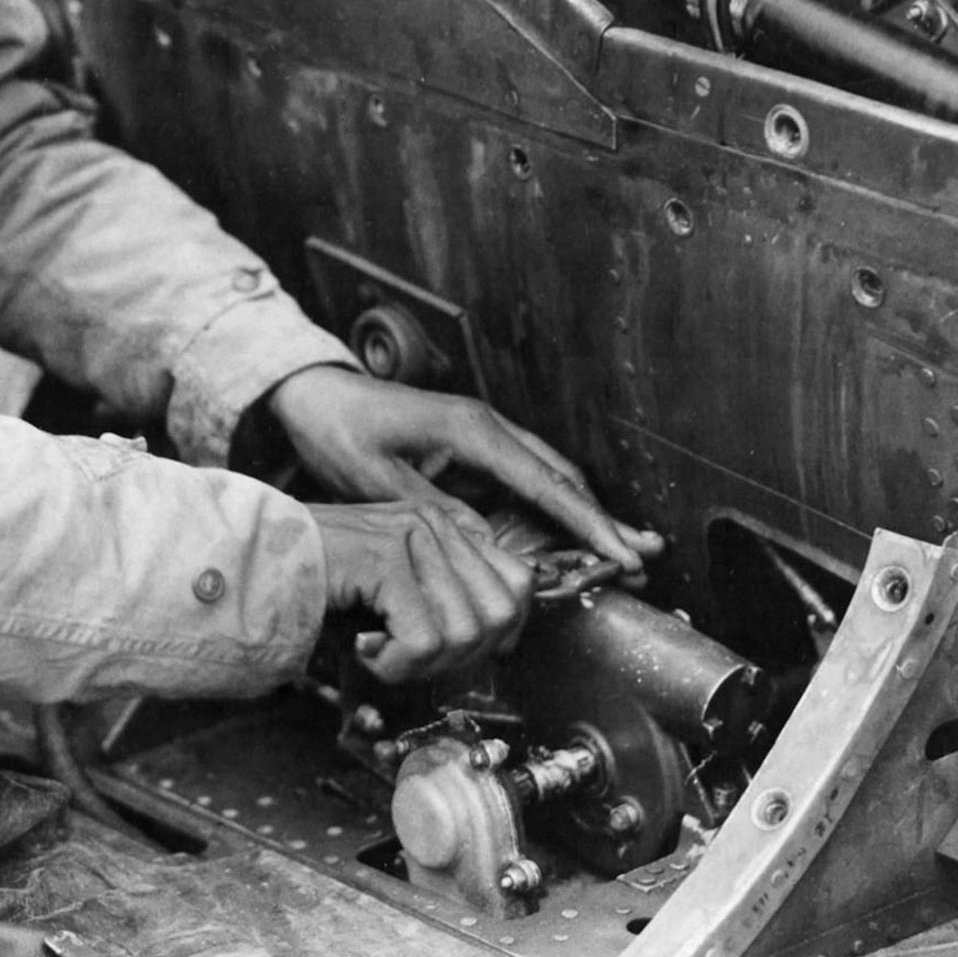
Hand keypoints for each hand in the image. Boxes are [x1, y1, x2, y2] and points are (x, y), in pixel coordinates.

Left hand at [265, 366, 664, 575]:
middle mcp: (488, 429)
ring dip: (582, 516)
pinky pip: (523, 483)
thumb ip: (433, 513)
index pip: (546, 483)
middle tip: (642, 559)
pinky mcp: (472, 451)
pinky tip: (565, 540)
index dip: (588, 523)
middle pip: (561, 479)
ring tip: (620, 554)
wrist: (315, 397)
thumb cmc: (339, 430)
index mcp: (471, 431)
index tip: (623, 553)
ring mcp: (483, 438)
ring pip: (548, 479)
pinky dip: (550, 510)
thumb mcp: (377, 478)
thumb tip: (485, 547)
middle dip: (602, 520)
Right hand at [310, 500, 532, 682]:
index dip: (500, 632)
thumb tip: (504, 640)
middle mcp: (434, 522)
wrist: (252, 564)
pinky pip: (425, 641)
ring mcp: (411, 535)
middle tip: (412, 656)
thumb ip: (447, 597)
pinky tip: (366, 649)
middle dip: (461, 655)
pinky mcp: (384, 558)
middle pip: (501, 613)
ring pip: (466, 632)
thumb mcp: (395, 585)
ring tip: (381, 650)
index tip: (457, 652)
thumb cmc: (319, 582)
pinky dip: (397, 664)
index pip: (520, 582)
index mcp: (444, 523)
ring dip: (422, 663)